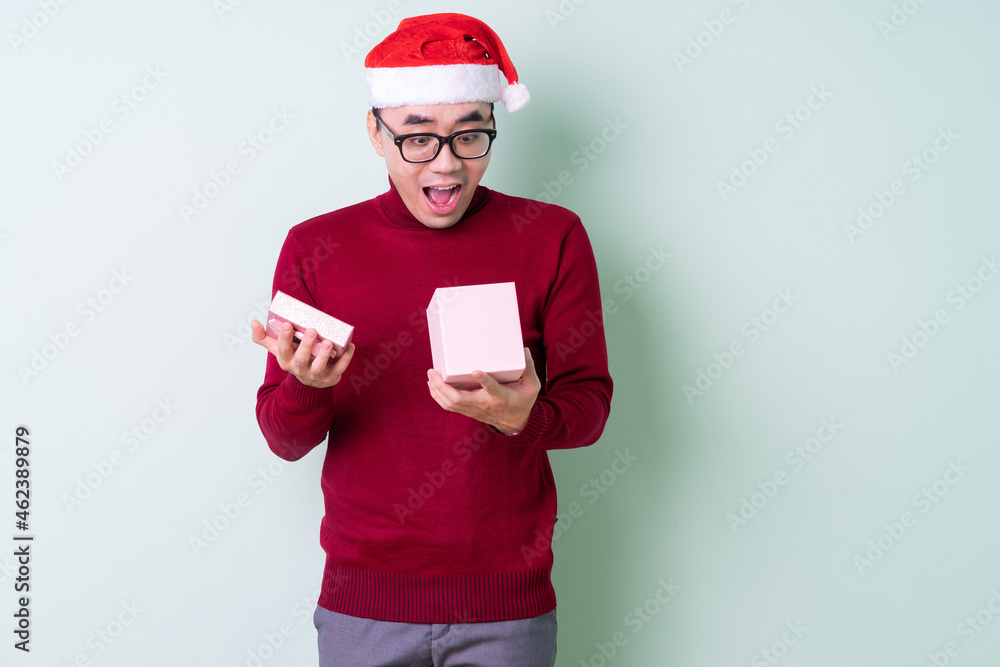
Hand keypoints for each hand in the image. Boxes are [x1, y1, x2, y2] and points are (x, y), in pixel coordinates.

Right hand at [251, 320, 354, 387]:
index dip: (284, 337)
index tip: (288, 323)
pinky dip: (346, 358)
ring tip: (328, 342)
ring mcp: (316, 375)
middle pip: (301, 359)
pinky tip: (351, 346)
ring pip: (319, 367)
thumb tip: (253, 323)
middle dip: (306, 345)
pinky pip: (340, 368)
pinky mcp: (332, 377)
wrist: (309, 385)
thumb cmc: (294, 359)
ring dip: (324, 355)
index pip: (282, 350)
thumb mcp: (278, 351)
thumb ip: (264, 338)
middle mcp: (300, 370)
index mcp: (286, 361)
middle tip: (311, 330)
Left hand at [426, 348, 540, 433]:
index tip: (476, 371)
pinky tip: (433, 386)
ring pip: (451, 404)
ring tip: (430, 376)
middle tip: (433, 372)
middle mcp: (484, 404)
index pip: (492, 388)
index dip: (484, 380)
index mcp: (500, 396)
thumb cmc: (523, 401)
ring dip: (437, 391)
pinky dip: (439, 397)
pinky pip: (450, 406)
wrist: (517, 423)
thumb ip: (529, 368)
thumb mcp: (532, 386)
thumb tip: (524, 350)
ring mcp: (474, 410)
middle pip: (459, 399)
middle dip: (442, 386)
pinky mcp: (468, 411)